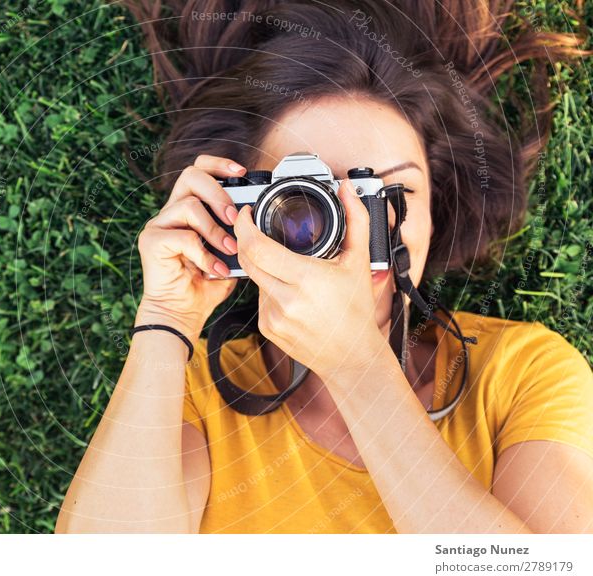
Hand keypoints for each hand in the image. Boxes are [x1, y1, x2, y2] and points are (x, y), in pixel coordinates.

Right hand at [135, 155, 243, 342]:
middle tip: (233, 218)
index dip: (219, 164)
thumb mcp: (230, 253)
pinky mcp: (151, 241)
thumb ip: (238, 232)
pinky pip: (183, 236)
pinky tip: (213, 269)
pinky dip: (203, 253)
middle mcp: (171, 212)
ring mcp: (158, 225)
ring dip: (215, 230)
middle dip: (218, 193)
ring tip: (229, 251)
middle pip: (191, 175)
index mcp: (188, 208)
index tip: (241, 172)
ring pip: (189, 205)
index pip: (199, 170)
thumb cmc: (205, 284)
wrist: (182, 313)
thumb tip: (255, 216)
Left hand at [232, 178, 387, 377]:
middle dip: (245, 239)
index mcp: (306, 279)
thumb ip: (356, 220)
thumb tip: (347, 189)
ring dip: (262, 266)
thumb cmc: (357, 310)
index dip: (244, 226)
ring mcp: (272, 317)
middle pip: (247, 259)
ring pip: (253, 278)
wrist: (352, 357)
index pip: (257, 247)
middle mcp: (285, 300)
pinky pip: (259, 298)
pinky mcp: (267, 329)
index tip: (247, 213)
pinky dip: (269, 288)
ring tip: (288, 267)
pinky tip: (290, 292)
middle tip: (254, 226)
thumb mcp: (359, 261)